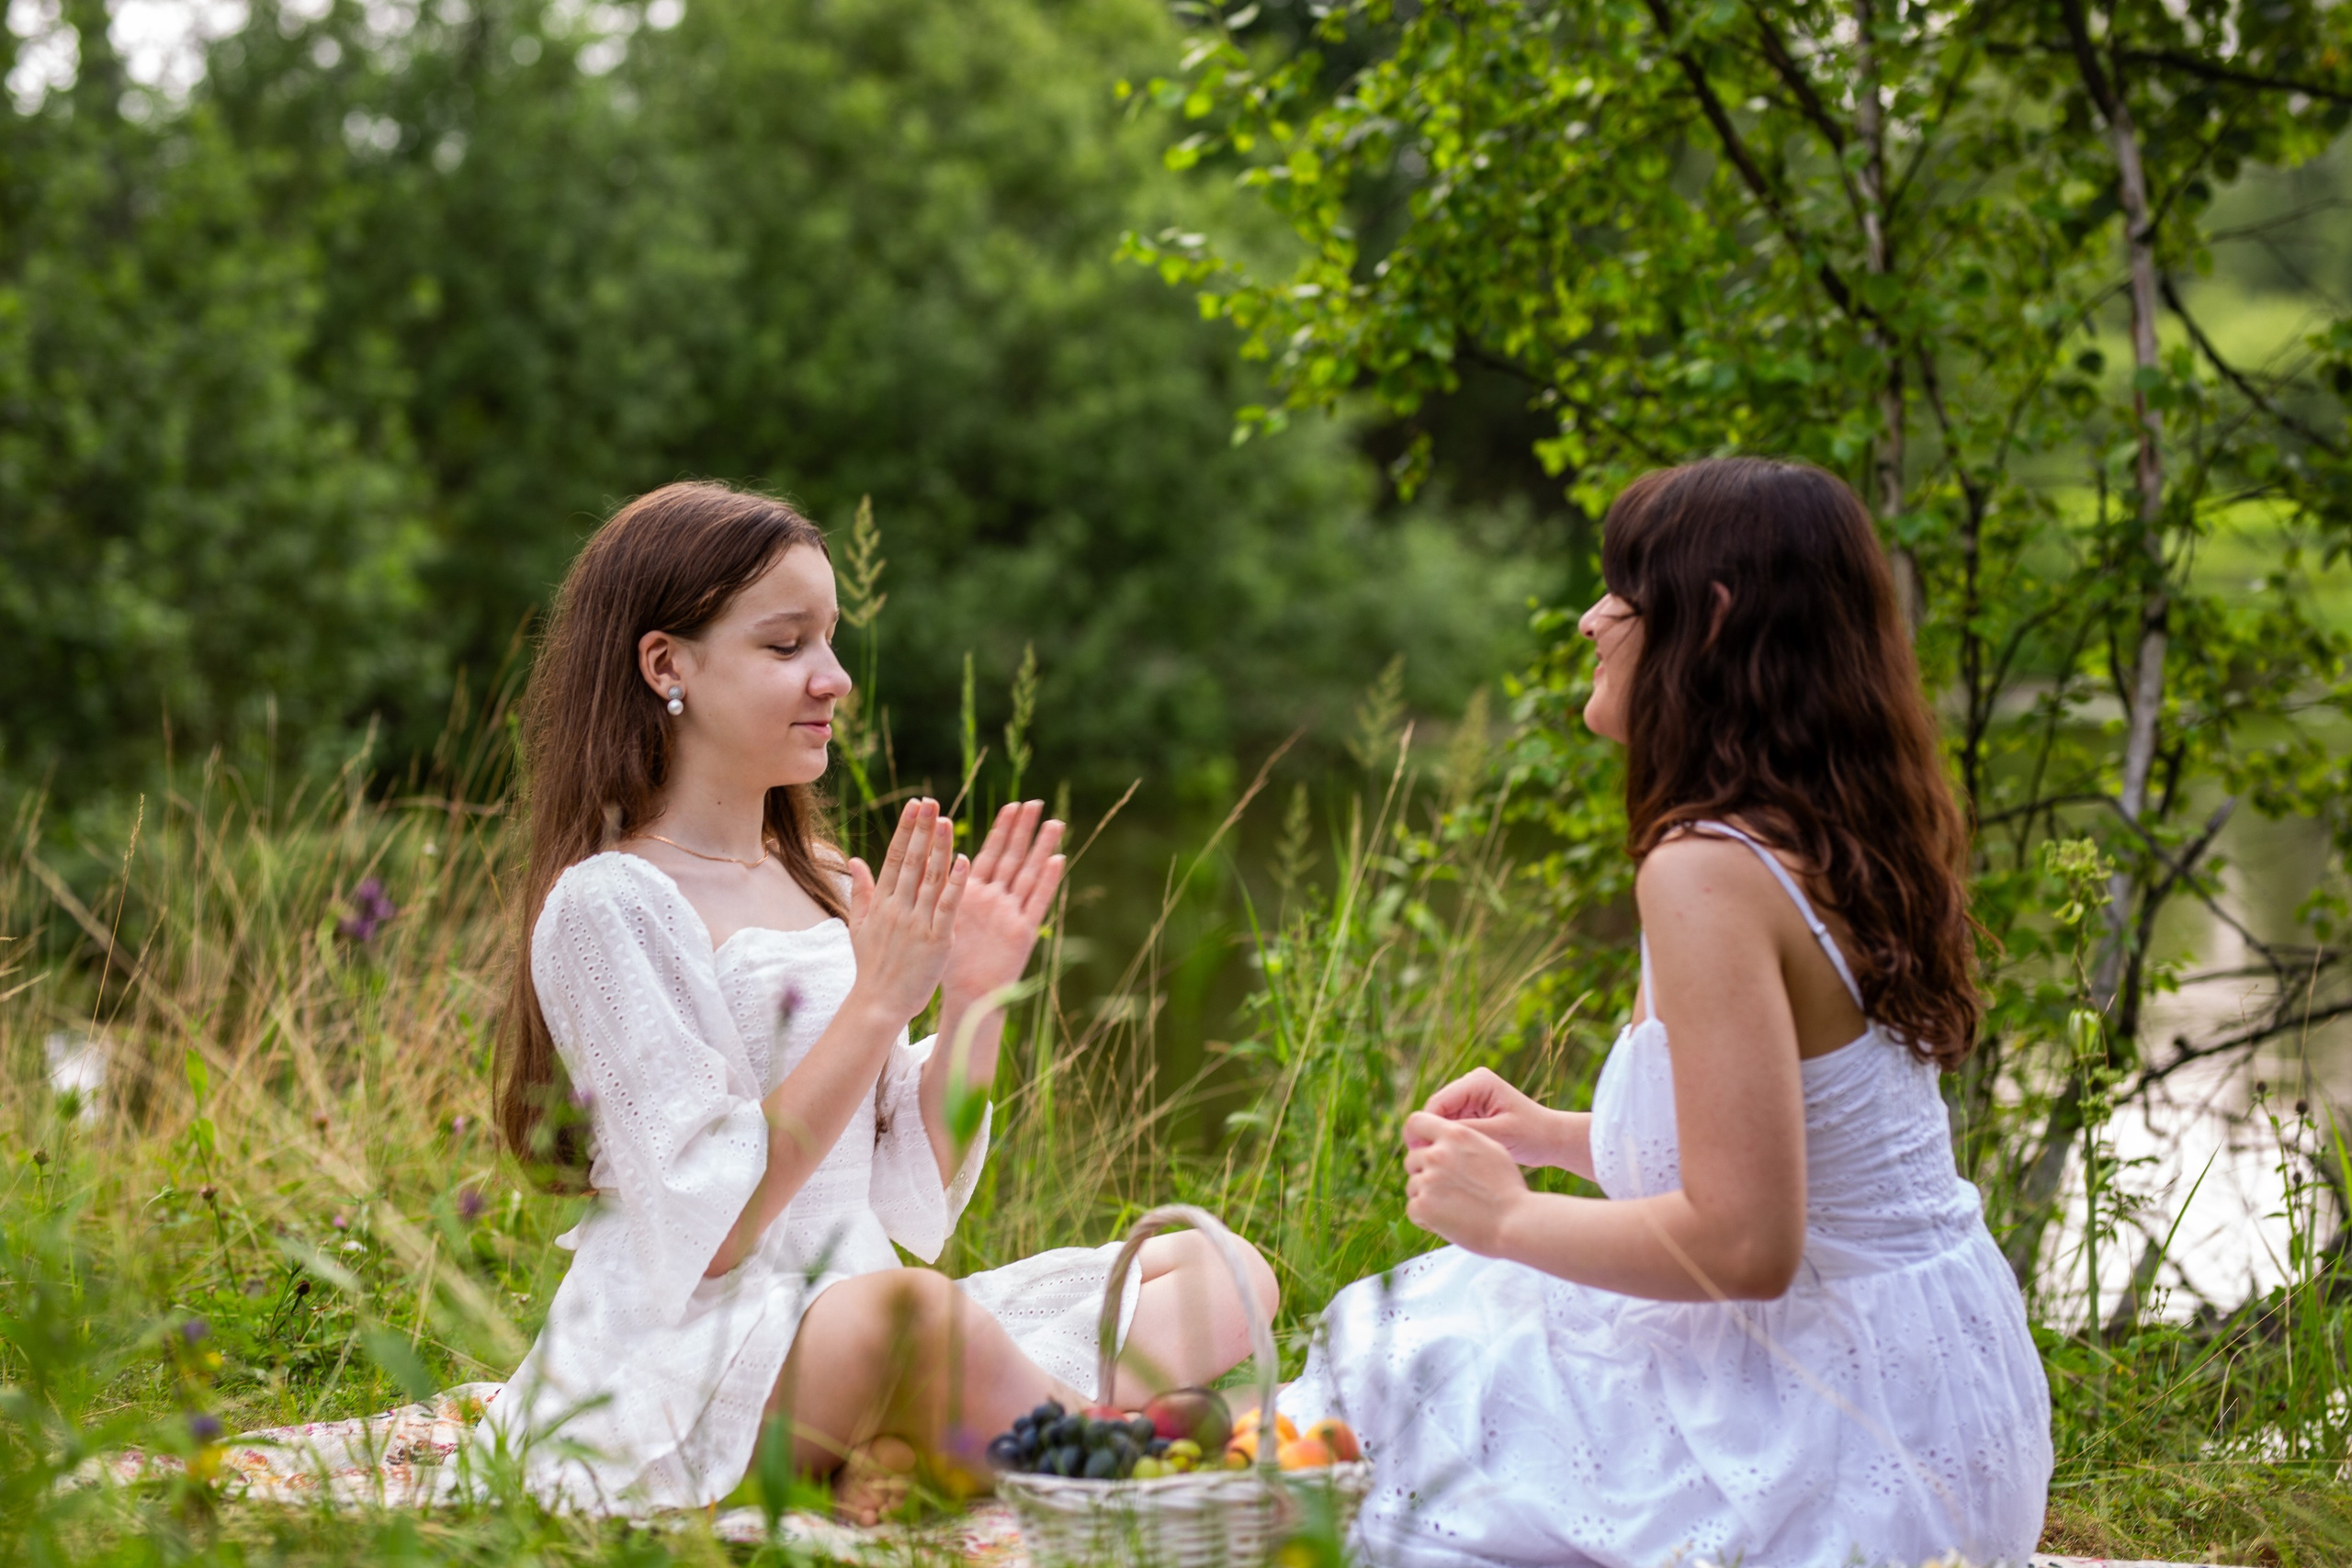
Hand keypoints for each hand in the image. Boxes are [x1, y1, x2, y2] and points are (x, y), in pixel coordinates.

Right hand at [846, 799, 966, 1022]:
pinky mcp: (936, 940)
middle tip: (933, 801)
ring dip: (940, 848)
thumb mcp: (859, 926)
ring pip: (931, 878)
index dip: (907, 829)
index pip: (895, 857)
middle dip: (923, 829)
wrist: (878, 1004)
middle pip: (913, 861)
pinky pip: (947, 907)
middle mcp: (898, 907)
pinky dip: (956, 884)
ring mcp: (917, 923)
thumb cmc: (872, 967)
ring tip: (948, 820)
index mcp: (882, 902)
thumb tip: (856, 860)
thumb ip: (861, 891)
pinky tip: (965, 861)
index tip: (916, 804)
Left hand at [940, 800, 1065, 1012]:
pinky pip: (1037, 902)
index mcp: (975, 893)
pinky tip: (1057, 859)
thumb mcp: (937, 919)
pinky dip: (1047, 881)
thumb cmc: (948, 961)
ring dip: (1041, 849)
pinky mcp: (1023, 931)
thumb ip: (932, 889)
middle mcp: (997, 899)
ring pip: (1029, 874)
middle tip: (1035, 804)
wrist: (965, 996)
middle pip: (1013, 858)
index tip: (1013, 804)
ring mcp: (1012, 913)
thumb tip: (919, 858)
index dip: (1002, 829)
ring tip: (1054, 823)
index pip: (991, 853)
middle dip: (1024, 831)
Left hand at [1403, 1111, 1530, 1256]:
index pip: (1416, 1122)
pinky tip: (1448, 1221)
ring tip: (1454, 1208)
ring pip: (1412, 1186)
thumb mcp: (1491, 1149)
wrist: (1516, 1222)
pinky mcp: (1423, 1206)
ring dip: (1427, 1197)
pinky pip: (1412, 1210)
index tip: (1419, 1150)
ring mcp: (1428, 1180)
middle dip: (1423, 1173)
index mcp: (1454, 1135)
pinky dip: (1426, 1218)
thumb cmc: (1508, 1188)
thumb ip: (1462, 1139)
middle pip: (1412, 1159)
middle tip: (1446, 1189)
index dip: (1415, 1136)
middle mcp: (1437, 1154)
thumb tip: (1444, 1137)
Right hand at [1418, 1067, 1564, 1166]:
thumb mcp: (1498, 1135)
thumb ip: (1465, 1133)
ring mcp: (1471, 1096)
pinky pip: (1452, 1126)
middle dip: (1432, 1134)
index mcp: (1477, 1081)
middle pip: (1437, 1111)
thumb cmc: (1532, 1135)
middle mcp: (1471, 1083)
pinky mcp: (1473, 1110)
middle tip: (1426, 1164)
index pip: (1438, 1103)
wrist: (1553, 1139)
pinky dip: (1452, 1142)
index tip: (1419, 1153)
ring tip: (1440, 1165)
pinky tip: (1452, 1160)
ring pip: (1442, 1120)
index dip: (1425, 1127)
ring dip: (1442, 1139)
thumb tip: (1433, 1137)